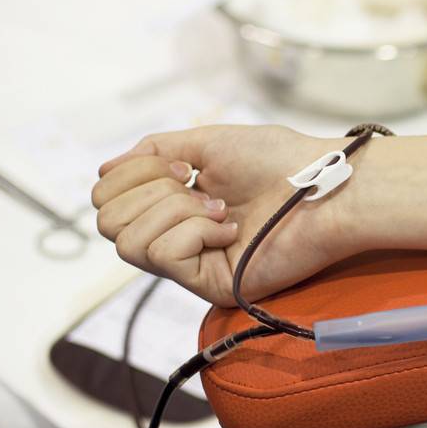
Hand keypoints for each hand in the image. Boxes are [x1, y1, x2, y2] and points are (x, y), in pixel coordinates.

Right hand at [91, 125, 349, 305]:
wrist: (322, 184)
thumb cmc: (280, 161)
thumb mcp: (206, 142)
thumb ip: (153, 152)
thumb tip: (104, 168)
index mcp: (173, 204)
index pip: (107, 198)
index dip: (131, 173)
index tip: (182, 166)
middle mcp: (177, 236)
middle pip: (107, 223)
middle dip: (150, 192)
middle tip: (200, 188)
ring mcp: (192, 264)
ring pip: (127, 243)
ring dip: (173, 211)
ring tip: (220, 210)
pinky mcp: (210, 285)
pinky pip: (164, 256)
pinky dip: (193, 231)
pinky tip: (230, 229)